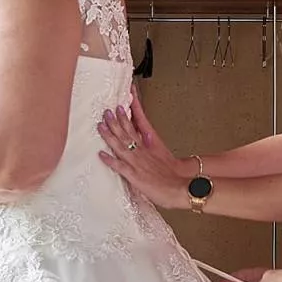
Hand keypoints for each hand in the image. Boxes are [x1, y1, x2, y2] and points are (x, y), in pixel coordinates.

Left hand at [96, 92, 191, 209]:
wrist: (181, 186)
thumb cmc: (172, 173)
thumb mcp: (162, 152)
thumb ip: (151, 143)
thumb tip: (144, 134)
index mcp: (152, 142)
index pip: (142, 120)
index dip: (135, 107)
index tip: (130, 94)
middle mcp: (143, 150)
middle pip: (128, 131)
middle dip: (117, 120)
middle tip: (107, 110)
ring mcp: (138, 162)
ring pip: (121, 145)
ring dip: (110, 135)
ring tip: (101, 125)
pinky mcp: (135, 175)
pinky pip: (120, 167)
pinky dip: (110, 160)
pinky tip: (101, 154)